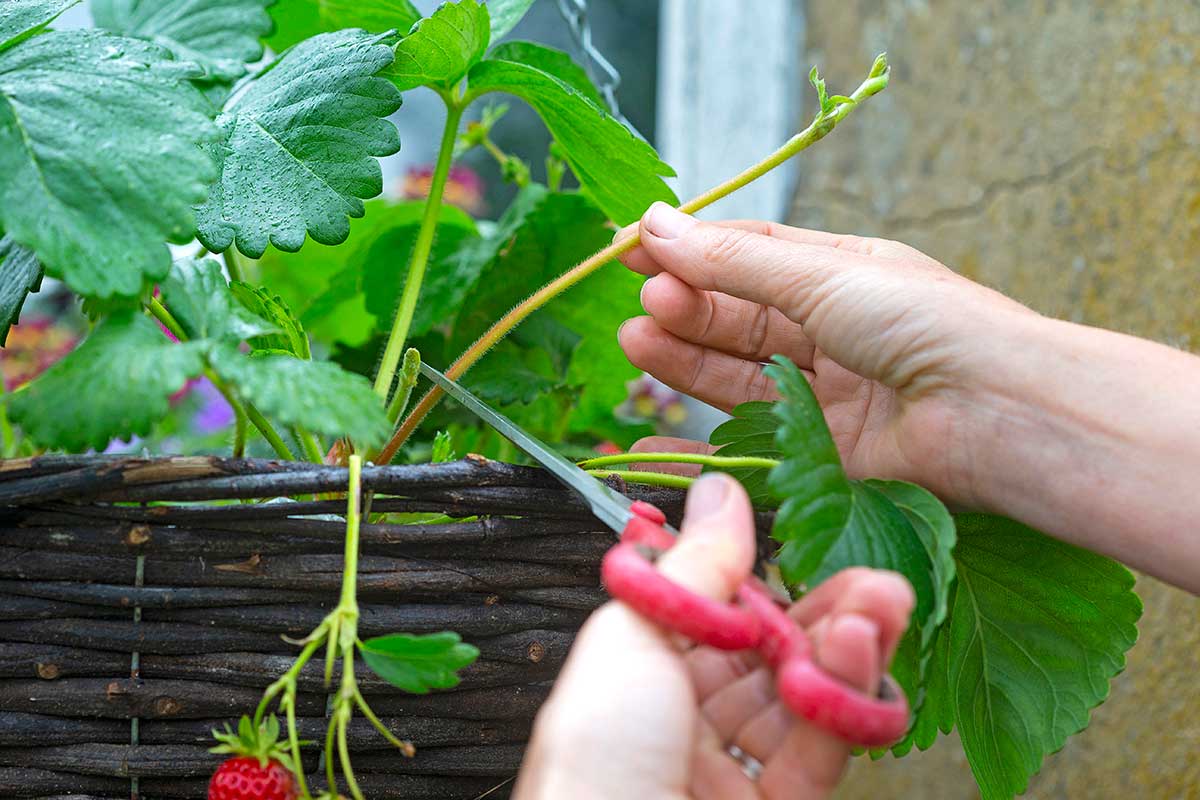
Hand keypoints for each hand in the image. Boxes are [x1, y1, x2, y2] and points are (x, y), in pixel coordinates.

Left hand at [514, 474, 914, 799]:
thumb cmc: (596, 760)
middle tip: (878, 578)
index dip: (760, 582)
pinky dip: (845, 705)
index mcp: (636, 676)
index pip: (713, 617)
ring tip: (886, 601)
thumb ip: (694, 565)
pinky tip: (861, 653)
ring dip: (848, 650)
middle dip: (825, 614)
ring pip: (803, 701)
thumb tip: (722, 488)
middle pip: (768, 658)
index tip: (806, 544)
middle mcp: (682, 722)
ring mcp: (729, 773)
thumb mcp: (634, 637)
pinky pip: (818, 753)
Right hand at [613, 203, 1199, 591]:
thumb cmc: (924, 323)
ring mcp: (831, 392)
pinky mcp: (826, 451)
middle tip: (641, 301)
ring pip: (741, 369)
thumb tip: (655, 224)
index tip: (633, 247)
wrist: (993, 413)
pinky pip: (754, 433)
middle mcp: (836, 330)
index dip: (693, 248)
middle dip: (688, 304)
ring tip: (635, 339)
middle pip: (742, 313)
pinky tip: (658, 418)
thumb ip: (734, 262)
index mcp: (845, 273)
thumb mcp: (822, 276)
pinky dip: (705, 426)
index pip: (753, 253)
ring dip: (687, 353)